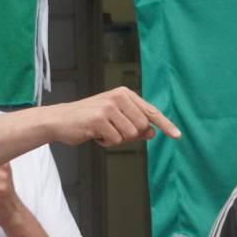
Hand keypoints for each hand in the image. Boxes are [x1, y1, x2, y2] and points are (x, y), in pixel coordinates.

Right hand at [51, 87, 180, 146]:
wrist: (60, 120)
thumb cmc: (88, 120)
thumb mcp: (114, 119)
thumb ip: (134, 124)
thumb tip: (153, 133)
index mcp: (125, 94)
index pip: (150, 112)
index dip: (165, 125)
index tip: (177, 135)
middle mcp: (119, 97)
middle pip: (142, 128)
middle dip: (129, 135)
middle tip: (111, 130)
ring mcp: (109, 107)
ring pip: (129, 135)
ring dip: (116, 139)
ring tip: (101, 131)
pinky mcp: (100, 119)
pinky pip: (115, 140)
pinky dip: (105, 143)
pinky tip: (94, 134)